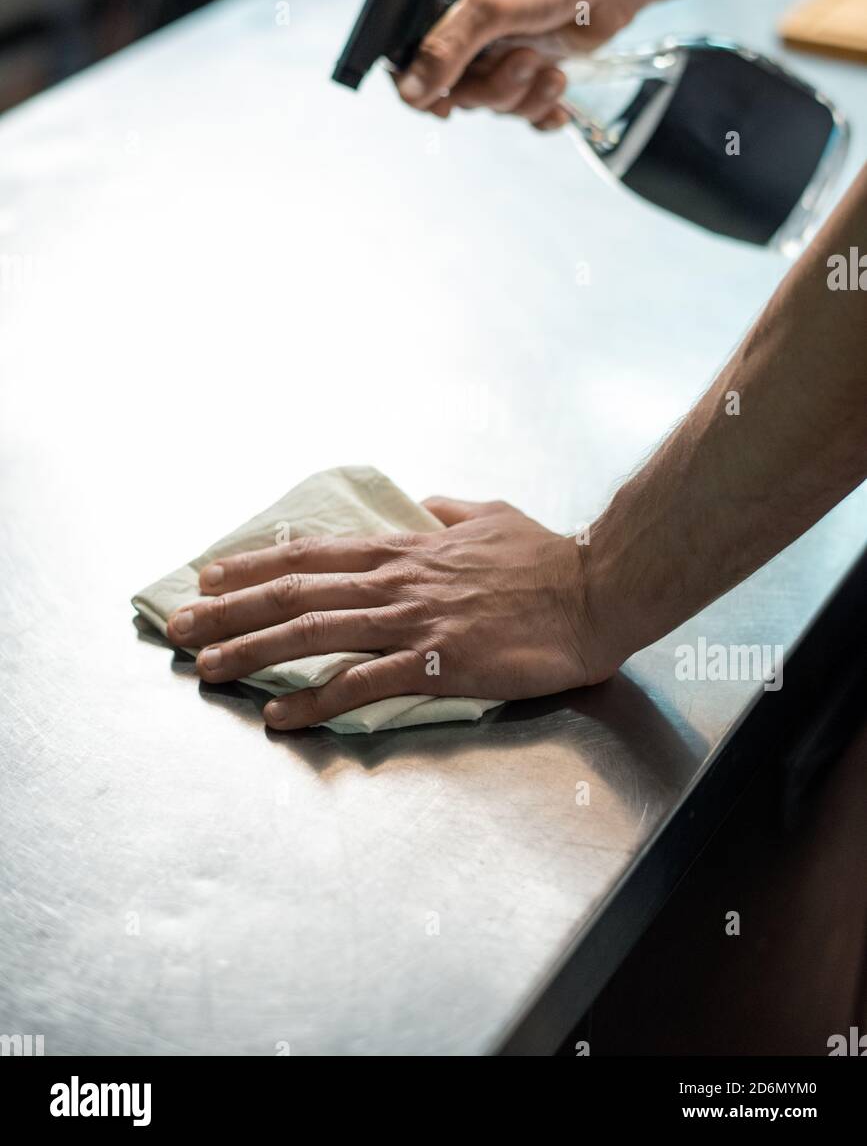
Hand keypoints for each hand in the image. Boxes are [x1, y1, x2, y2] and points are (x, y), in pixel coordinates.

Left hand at [166, 496, 614, 729]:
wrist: (595, 590)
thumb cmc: (548, 557)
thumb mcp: (490, 514)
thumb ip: (450, 510)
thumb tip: (426, 502)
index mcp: (407, 549)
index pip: (313, 554)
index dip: (254, 565)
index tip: (210, 576)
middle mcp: (397, 581)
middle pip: (295, 593)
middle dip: (229, 610)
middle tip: (179, 626)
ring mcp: (413, 621)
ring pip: (314, 634)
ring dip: (253, 651)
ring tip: (207, 667)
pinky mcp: (437, 663)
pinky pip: (362, 684)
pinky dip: (315, 699)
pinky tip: (281, 715)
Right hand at [396, 0, 642, 128]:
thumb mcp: (490, 4)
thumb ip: (445, 50)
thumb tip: (409, 93)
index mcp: (448, 7)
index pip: (411, 59)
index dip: (421, 89)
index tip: (442, 106)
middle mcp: (472, 34)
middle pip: (458, 91)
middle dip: (495, 87)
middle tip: (526, 59)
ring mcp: (504, 55)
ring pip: (494, 104)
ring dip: (525, 95)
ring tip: (552, 69)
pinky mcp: (536, 72)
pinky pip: (525, 113)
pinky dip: (543, 112)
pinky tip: (560, 102)